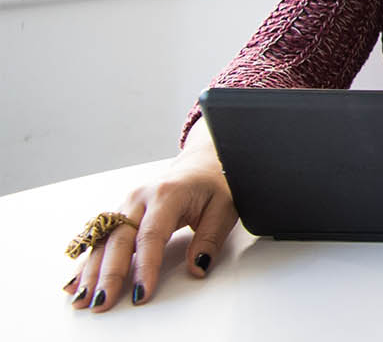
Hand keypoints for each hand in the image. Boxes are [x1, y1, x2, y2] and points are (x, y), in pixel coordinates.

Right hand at [64, 139, 236, 312]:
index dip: (145, 267)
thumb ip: (210, 238)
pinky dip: (87, 263)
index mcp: (167, 195)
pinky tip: (75, 283)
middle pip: (119, 240)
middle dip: (109, 274)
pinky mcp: (119, 215)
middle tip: (103, 301)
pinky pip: (99, 240)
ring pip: (103, 242)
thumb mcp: (224, 208)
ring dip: (91, 272)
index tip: (142, 292)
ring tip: (83, 299)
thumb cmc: (213, 184)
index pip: (151, 235)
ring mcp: (125, 206)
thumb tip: (197, 267)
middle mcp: (139, 199)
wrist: (200, 163)